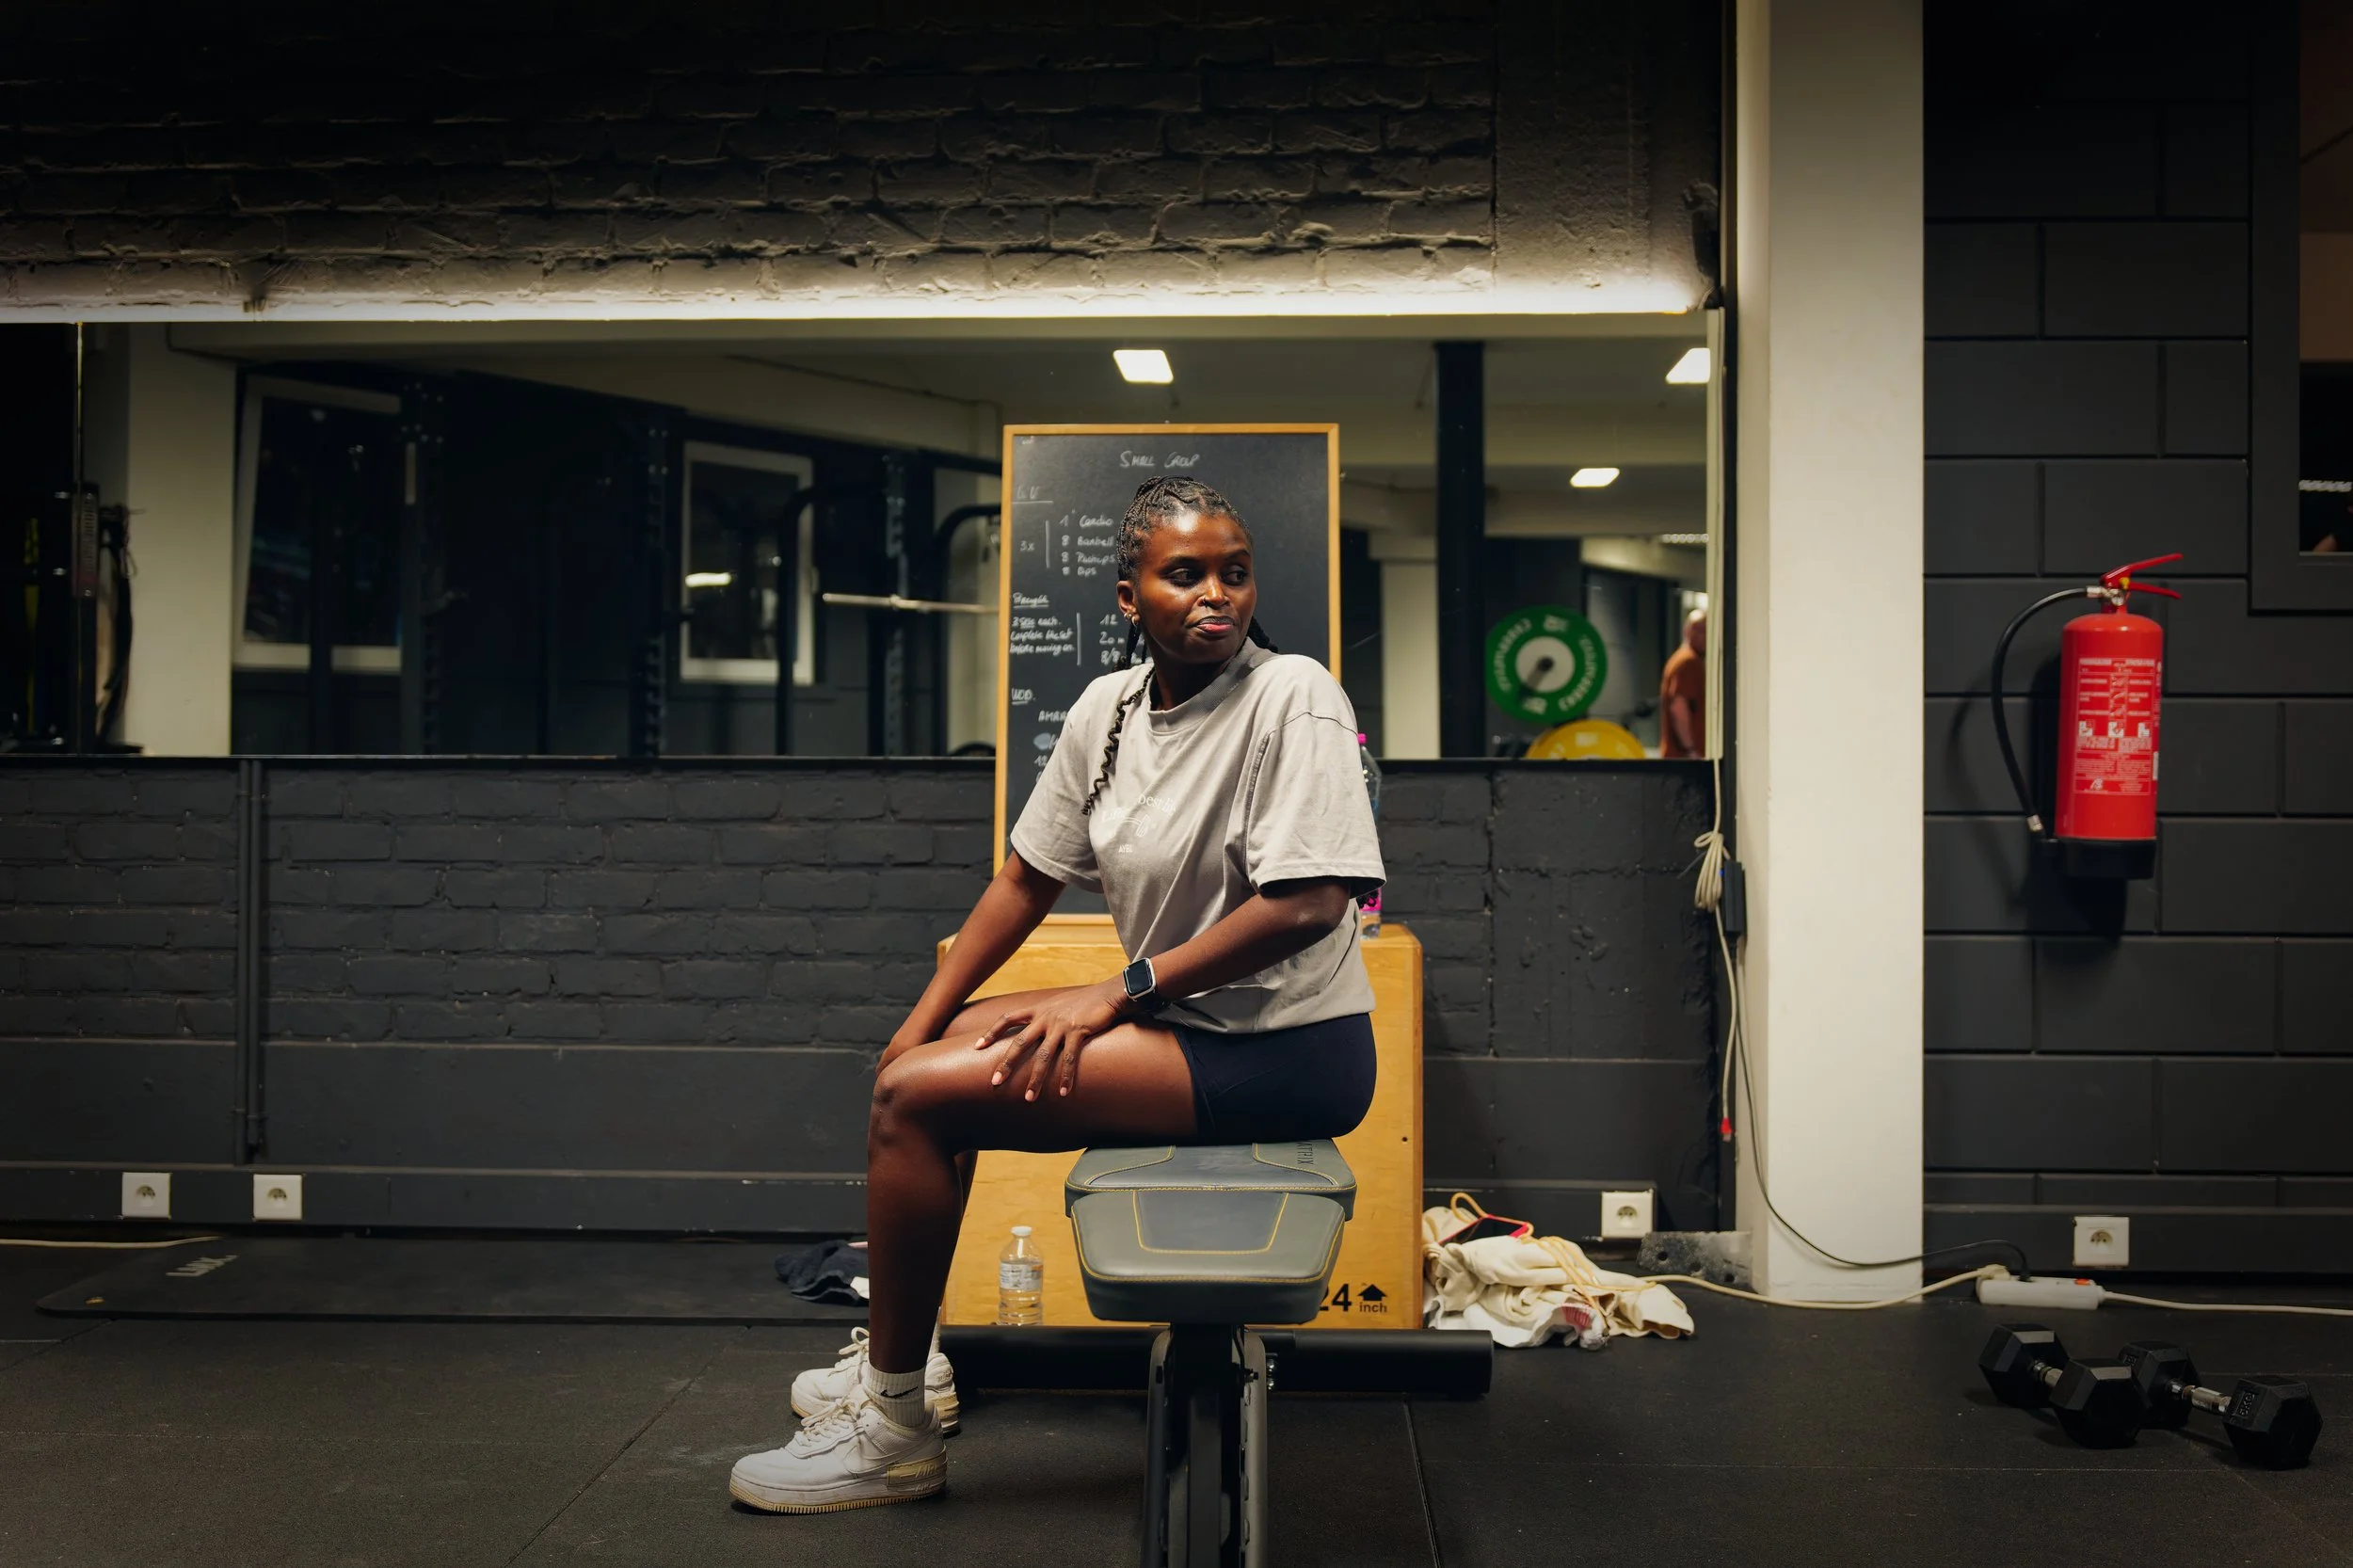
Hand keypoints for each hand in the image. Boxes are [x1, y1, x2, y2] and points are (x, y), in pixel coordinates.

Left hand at [971, 980, 1130, 1101]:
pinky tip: (1063, 1092)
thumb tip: (1036, 1029)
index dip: (991, 1032)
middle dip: (1007, 1063)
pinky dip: (1066, 1077)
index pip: (1008, 1018)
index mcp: (1038, 1009)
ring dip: (1035, 1079)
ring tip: (1029, 1098)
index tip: (977, 1046)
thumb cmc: (1084, 1001)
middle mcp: (1046, 1017)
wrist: (1108, 994)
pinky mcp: (1078, 1032)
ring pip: (1043, 1056)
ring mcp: (1061, 1025)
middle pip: (1020, 1042)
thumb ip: (1046, 1015)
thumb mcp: (1059, 1004)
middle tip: (995, 1082)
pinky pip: (1069, 1058)